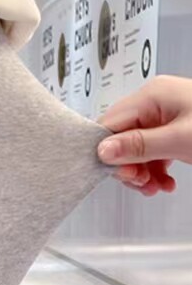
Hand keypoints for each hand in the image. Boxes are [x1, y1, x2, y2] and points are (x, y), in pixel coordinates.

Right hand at [97, 75, 191, 195]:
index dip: (108, 152)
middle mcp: (156, 103)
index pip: (110, 124)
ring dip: (141, 173)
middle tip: (140, 183)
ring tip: (155, 188)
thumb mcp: (180, 139)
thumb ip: (139, 145)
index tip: (118, 173)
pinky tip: (165, 184)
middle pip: (121, 138)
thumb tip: (103, 151)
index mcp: (153, 95)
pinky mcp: (175, 132)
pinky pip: (153, 153)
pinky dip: (155, 172)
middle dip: (127, 166)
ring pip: (136, 150)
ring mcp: (165, 117)